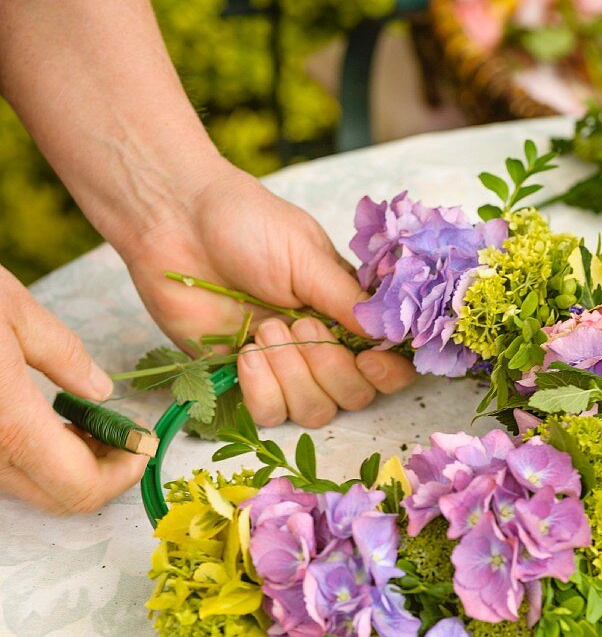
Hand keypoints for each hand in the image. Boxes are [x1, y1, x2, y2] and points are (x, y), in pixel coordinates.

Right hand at [0, 268, 146, 513]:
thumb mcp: (13, 309)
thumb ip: (64, 358)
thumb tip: (100, 393)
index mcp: (7, 423)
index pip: (83, 487)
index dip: (125, 473)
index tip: (146, 442)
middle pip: (60, 499)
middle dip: (104, 474)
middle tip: (126, 435)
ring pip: (30, 489)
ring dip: (71, 468)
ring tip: (91, 423)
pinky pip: (4, 468)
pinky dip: (37, 456)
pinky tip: (50, 420)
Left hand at [126, 161, 414, 427]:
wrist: (177, 223)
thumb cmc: (245, 224)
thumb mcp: (307, 255)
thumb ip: (349, 300)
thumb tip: (388, 334)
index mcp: (346, 313)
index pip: (386, 364)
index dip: (386, 373)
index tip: (368, 358)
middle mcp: (320, 346)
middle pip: (354, 395)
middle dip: (331, 368)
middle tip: (302, 323)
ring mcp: (281, 366)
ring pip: (314, 411)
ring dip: (294, 375)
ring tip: (265, 330)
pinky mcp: (241, 379)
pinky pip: (269, 413)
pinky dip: (261, 388)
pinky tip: (245, 353)